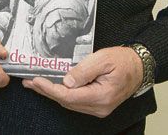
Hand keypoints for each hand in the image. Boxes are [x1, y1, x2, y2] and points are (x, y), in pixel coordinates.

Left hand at [23, 46, 142, 117]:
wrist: (138, 67)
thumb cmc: (123, 61)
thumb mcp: (102, 59)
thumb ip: (83, 70)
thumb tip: (67, 81)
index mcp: (102, 96)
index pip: (69, 96)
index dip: (50, 88)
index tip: (36, 80)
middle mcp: (100, 106)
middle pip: (66, 101)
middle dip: (46, 91)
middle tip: (29, 82)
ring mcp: (99, 108)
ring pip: (69, 103)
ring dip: (51, 93)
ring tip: (35, 84)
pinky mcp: (97, 105)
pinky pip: (75, 101)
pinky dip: (61, 94)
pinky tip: (51, 88)